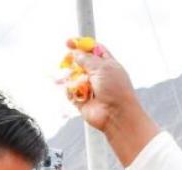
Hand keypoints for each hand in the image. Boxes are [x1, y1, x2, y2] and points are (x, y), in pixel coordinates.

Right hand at [66, 44, 160, 166]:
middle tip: (66, 60)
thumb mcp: (101, 67)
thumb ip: (86, 58)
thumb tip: (75, 53)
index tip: (69, 42)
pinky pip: (70, 92)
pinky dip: (70, 91)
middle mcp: (98, 75)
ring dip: (70, 77)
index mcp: (107, 64)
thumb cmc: (116, 90)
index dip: (81, 44)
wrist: (116, 115)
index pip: (93, 49)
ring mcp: (90, 88)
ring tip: (70, 78)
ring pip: (73, 77)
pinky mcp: (82, 101)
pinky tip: (74, 91)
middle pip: (81, 62)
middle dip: (72, 61)